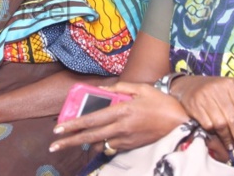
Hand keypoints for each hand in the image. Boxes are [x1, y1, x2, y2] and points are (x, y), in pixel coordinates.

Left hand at [49, 82, 188, 154]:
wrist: (180, 121)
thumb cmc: (160, 101)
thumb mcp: (140, 88)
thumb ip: (118, 87)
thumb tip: (100, 89)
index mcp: (121, 111)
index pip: (91, 120)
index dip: (73, 125)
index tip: (58, 130)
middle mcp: (121, 127)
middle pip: (90, 137)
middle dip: (70, 142)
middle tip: (53, 146)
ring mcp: (126, 139)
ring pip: (99, 144)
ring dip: (85, 144)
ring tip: (71, 141)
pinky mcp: (131, 146)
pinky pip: (111, 147)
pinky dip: (102, 143)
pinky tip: (96, 140)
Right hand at [171, 75, 233, 161]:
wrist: (187, 85)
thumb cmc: (214, 92)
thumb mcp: (231, 95)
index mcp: (231, 85)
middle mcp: (218, 89)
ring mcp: (205, 96)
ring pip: (221, 124)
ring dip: (227, 138)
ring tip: (231, 146)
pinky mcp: (194, 105)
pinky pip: (207, 125)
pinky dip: (214, 134)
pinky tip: (218, 138)